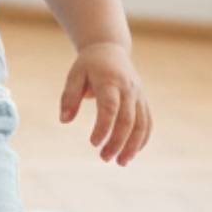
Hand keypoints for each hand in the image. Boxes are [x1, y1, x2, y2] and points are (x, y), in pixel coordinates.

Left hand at [60, 43, 151, 165]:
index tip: (93, 143)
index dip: (103, 127)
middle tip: (104, 158)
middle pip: (128, 120)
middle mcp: (128, 89)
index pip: (109, 108)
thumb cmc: (88, 65)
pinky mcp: (143, 100)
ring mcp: (138, 95)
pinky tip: (132, 153)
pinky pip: (147, 122)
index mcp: (110, 81)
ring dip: (133, 145)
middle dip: (118, 142)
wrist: (110, 49)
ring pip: (142, 124)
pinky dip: (142, 139)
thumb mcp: (74, 76)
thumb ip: (69, 97)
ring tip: (121, 162)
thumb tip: (64, 120)